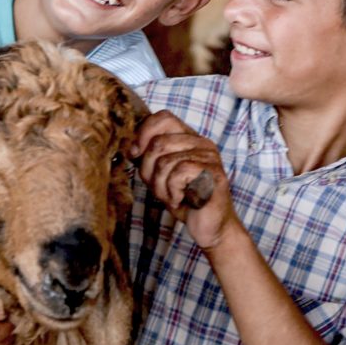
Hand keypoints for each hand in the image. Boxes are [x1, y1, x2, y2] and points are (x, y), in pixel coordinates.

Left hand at [133, 110, 237, 249]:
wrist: (210, 227)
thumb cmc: (184, 200)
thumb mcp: (159, 175)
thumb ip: (148, 158)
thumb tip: (132, 148)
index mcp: (190, 138)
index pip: (164, 117)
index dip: (144, 133)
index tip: (135, 154)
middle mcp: (202, 143)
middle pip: (159, 143)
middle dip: (149, 170)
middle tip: (159, 188)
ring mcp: (210, 157)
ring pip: (165, 162)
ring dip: (161, 186)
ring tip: (172, 196)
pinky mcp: (213, 174)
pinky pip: (178, 174)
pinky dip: (172, 192)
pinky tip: (182, 200)